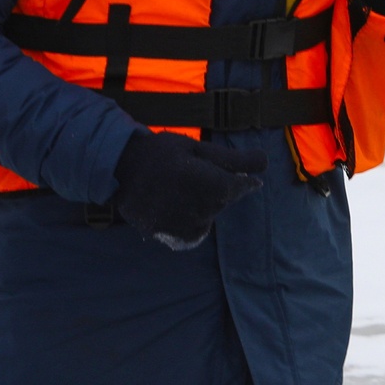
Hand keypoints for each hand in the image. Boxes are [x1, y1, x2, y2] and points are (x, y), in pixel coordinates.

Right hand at [110, 129, 267, 249]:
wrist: (120, 169)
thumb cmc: (162, 152)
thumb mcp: (198, 148)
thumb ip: (233, 160)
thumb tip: (265, 165)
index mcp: (212, 185)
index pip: (240, 188)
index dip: (240, 180)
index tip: (232, 174)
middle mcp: (203, 210)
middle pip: (223, 201)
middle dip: (215, 188)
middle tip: (191, 172)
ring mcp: (187, 226)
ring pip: (209, 216)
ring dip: (202, 204)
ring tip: (178, 187)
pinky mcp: (172, 237)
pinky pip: (193, 232)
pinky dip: (190, 220)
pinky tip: (176, 205)